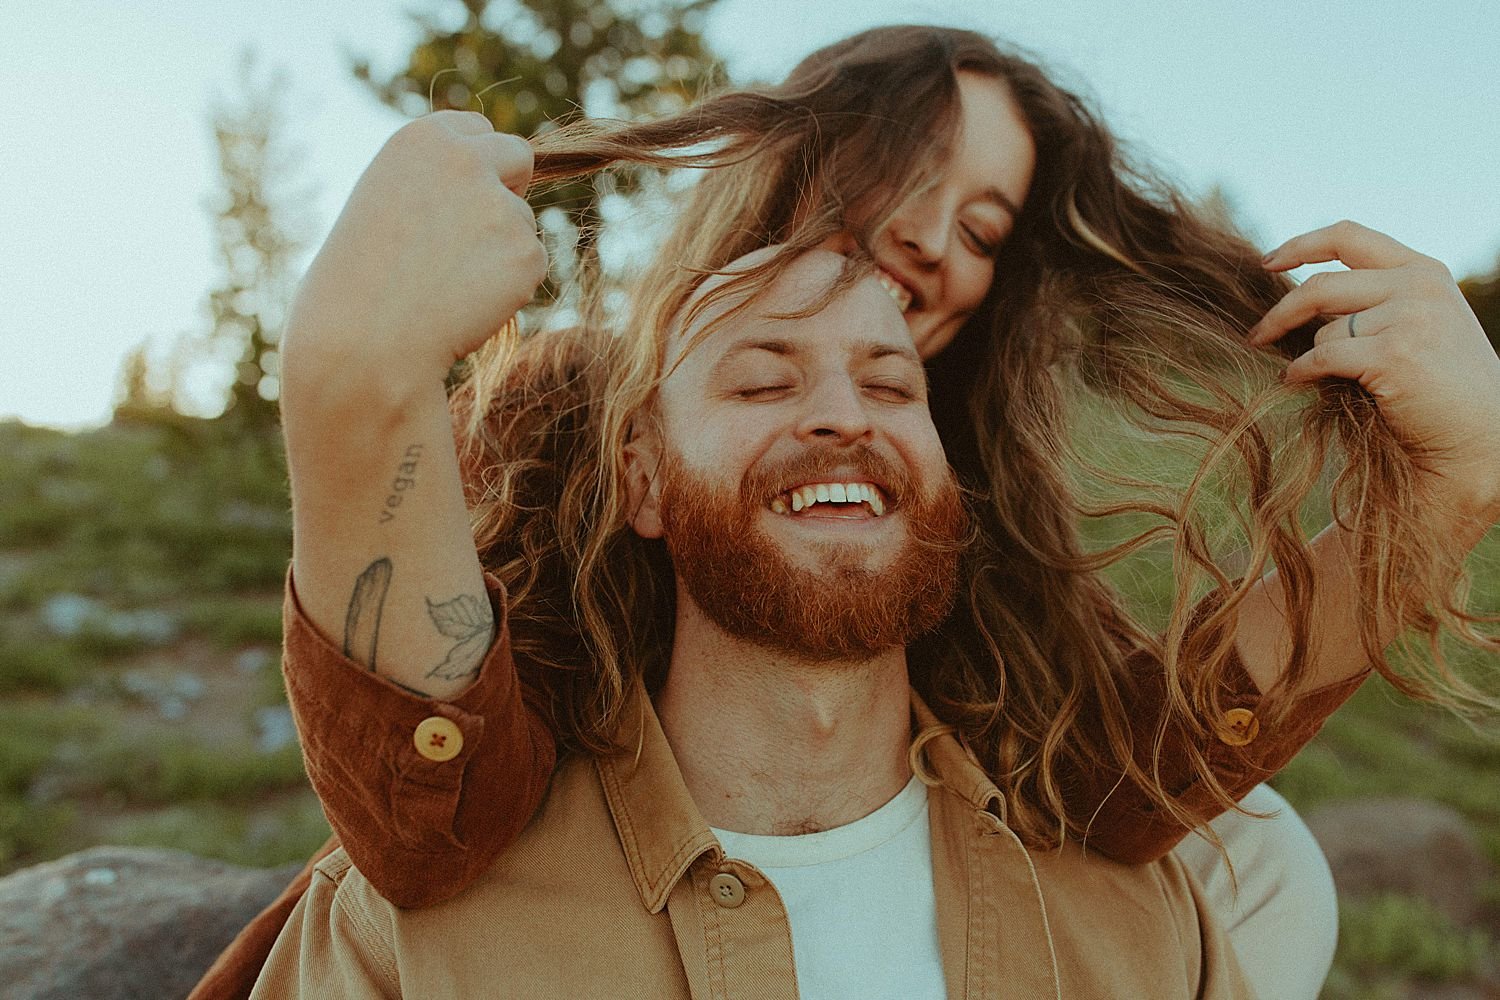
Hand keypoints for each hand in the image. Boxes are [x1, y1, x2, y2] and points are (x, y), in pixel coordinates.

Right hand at [286, 110, 547, 375]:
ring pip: (522, 222)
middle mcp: (466, 161)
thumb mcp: (385, 203)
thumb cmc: (360, 282)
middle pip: (519, 156)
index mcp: (422, 140)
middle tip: (476, 237)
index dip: (478, 163)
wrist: (365, 341)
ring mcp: (501, 206)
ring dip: (501, 249)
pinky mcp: (527, 252)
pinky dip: (510, 287)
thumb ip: (435, 182)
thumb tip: (490, 185)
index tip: (465, 192)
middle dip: (510, 188)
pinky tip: (466, 305)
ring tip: (446, 286)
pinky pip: (532, 265)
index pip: (476, 129)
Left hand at [1248, 220, 1499, 519]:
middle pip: (1321, 285)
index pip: (1349, 237)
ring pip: (1324, 330)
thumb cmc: (1441, 391)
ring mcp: (1409, 317)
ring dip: (1309, 357)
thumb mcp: (1420, 325)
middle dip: (1279, 312)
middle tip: (1256, 335)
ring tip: (1313, 378)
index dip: (1301, 246)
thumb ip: (1376, 302)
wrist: (1480, 437)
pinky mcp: (1394, 354)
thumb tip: (1303, 298)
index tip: (1267, 263)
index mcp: (1423, 271)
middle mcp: (1419, 285)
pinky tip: (1294, 381)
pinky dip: (1299, 371)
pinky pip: (1321, 356)